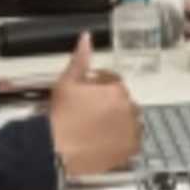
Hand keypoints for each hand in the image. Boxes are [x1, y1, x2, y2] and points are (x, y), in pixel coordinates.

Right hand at [48, 33, 142, 176]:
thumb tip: (86, 38)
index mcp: (116, 89)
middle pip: (122, 101)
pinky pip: (131, 141)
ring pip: (127, 120)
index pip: (113, 82)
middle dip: (108, 104)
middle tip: (87, 112)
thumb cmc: (61, 115)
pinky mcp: (130, 150)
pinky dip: (121, 139)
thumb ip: (80, 59)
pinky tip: (103, 140)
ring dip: (116, 121)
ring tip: (94, 128)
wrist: (58, 150)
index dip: (97, 86)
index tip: (84, 94)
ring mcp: (132, 131)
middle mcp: (129, 109)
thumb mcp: (66, 82)